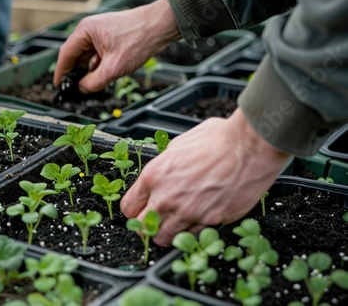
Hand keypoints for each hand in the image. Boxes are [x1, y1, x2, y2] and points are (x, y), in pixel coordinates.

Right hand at [53, 0, 180, 92]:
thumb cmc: (139, 39)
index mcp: (85, 31)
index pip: (65, 54)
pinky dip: (97, 67)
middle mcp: (90, 30)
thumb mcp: (114, 67)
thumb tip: (82, 89)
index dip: (61, 72)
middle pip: (75, 55)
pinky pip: (97, 55)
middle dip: (75, 73)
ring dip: (87, 71)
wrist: (161, 26)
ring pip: (87, 57)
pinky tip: (99, 78)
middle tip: (73, 90)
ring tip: (87, 86)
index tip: (58, 86)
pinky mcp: (110, 39)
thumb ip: (94, 82)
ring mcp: (100, 34)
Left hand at [121, 108, 291, 246]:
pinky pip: (192, 235)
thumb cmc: (218, 139)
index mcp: (154, 176)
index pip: (129, 207)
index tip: (140, 210)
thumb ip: (164, 166)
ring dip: (167, 233)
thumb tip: (161, 173)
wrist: (249, 146)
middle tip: (156, 221)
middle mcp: (166, 198)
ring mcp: (188, 213)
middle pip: (143, 227)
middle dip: (146, 225)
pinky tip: (197, 219)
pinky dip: (192, 231)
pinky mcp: (209, 221)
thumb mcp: (178, 145)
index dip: (134, 210)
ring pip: (164, 238)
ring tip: (176, 223)